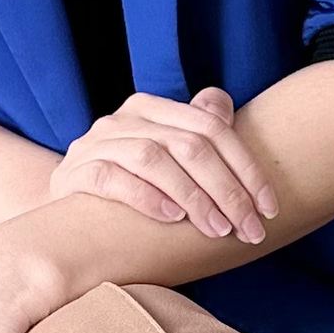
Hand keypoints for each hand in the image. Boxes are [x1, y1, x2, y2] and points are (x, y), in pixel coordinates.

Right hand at [43, 87, 276, 242]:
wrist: (65, 217)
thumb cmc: (127, 187)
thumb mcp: (161, 156)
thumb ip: (190, 133)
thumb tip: (221, 103)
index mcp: (150, 108)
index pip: (210, 127)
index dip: (246, 168)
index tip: (269, 208)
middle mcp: (122, 119)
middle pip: (188, 145)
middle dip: (227, 190)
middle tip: (249, 228)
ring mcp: (95, 144)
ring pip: (154, 158)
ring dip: (194, 197)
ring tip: (216, 229)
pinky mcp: (74, 173)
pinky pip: (113, 178)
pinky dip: (146, 197)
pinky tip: (171, 218)